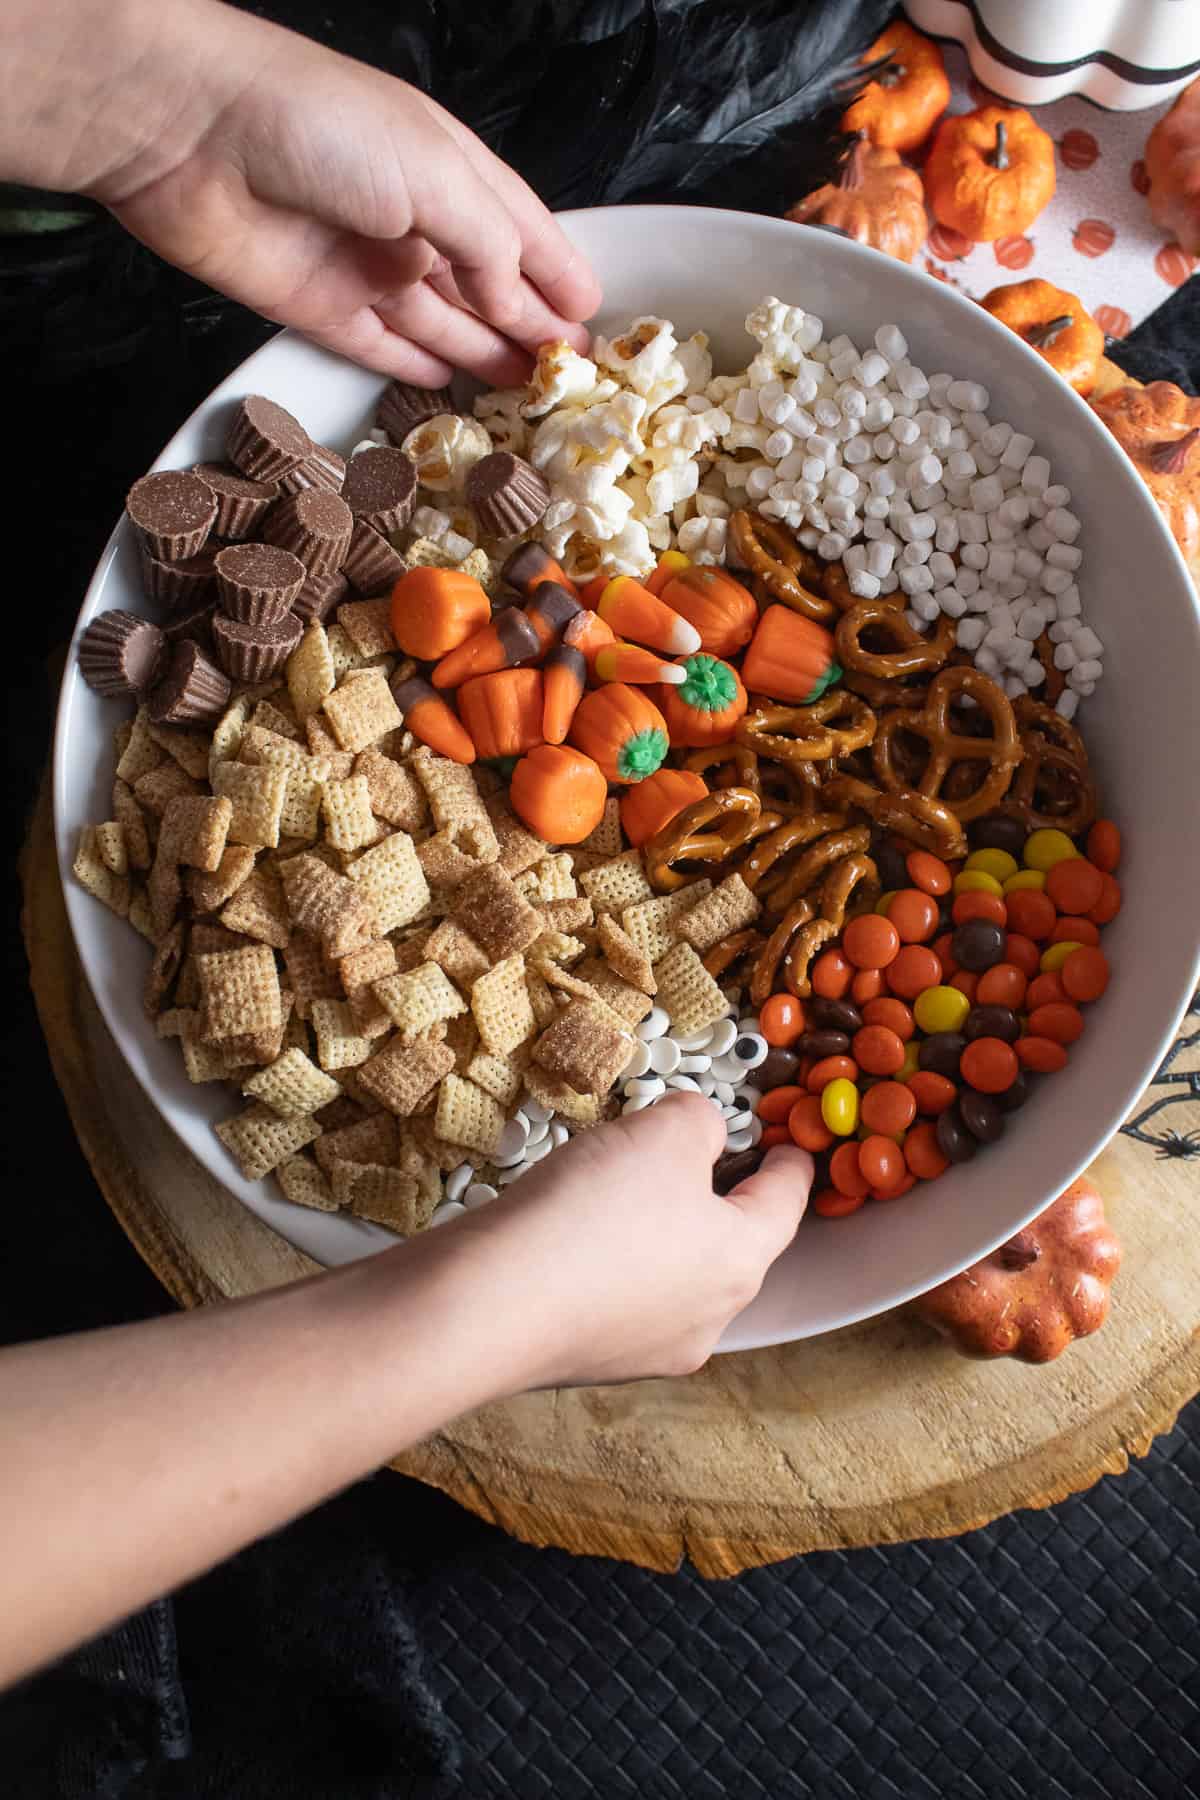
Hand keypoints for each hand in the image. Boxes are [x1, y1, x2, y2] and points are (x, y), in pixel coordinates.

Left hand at [5, 0, 599, 385]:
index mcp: (448, 168)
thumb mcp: (435, 175)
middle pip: (485, 283)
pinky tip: (454, 386)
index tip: (594, 317)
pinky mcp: (320, 308)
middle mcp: (411, 217)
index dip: (558, 271)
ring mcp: (364, 265)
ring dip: (486, 353)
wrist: (194, 133)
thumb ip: (488, 247)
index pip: (520, 229)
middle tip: (572, 373)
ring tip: (531, 391)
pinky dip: (421, 369)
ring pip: (442, 322)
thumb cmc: (322, 128)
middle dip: (531, 324)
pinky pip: (383, 349)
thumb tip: (520, 306)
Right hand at [462, 1093, 812, 1386]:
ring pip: (672, 1276)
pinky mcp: (589, 1361)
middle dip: (716, 1199)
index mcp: (740, 1263)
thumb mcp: (664, 1133)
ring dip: (658, 1233)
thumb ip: (699, 1122)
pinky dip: (611, 1263)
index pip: (785, 1204)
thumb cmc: (596, 1212)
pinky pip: (617, 1298)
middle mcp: (706, 1318)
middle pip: (729, 1246)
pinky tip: (576, 1234)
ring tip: (623, 1190)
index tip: (791, 1146)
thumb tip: (700, 1137)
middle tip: (697, 1157)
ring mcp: (647, 1349)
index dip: (791, 1165)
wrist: (487, 1305)